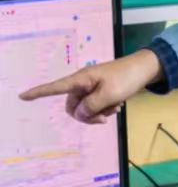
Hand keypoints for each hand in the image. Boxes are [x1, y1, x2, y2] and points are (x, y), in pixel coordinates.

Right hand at [19, 49, 163, 123]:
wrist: (145, 69)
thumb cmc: (127, 78)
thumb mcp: (109, 95)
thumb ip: (91, 107)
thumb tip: (78, 114)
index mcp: (80, 80)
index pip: (54, 87)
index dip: (38, 93)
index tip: (22, 96)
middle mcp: (82, 83)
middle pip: (73, 107)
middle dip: (87, 115)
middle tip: (105, 117)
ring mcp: (92, 88)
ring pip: (86, 109)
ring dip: (99, 112)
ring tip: (115, 108)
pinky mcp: (101, 91)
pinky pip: (96, 106)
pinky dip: (105, 109)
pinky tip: (118, 106)